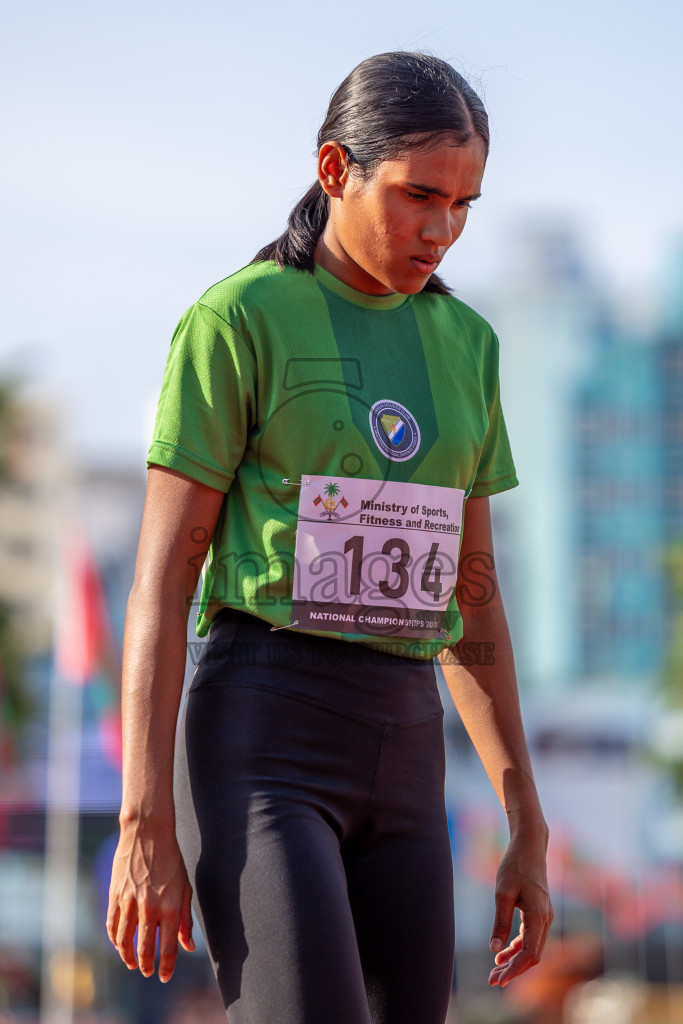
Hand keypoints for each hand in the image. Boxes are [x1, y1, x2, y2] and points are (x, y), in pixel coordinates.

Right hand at [106, 823, 194, 982]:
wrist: (147, 833)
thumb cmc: (170, 859)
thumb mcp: (184, 887)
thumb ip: (185, 919)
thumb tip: (188, 946)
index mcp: (170, 906)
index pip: (168, 947)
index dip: (167, 966)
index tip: (165, 977)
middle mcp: (149, 907)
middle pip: (144, 949)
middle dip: (146, 965)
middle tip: (147, 972)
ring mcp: (129, 902)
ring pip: (123, 942)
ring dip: (127, 956)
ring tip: (132, 962)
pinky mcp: (114, 896)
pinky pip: (111, 926)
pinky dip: (114, 940)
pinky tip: (119, 944)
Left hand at [488, 830, 552, 987]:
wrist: (530, 846)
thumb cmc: (515, 866)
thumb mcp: (502, 893)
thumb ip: (500, 922)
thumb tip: (494, 948)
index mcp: (538, 916)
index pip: (529, 953)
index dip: (514, 970)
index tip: (498, 980)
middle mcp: (545, 920)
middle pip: (532, 956)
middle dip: (513, 970)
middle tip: (492, 980)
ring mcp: (544, 917)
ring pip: (532, 948)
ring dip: (515, 961)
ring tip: (495, 970)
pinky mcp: (539, 913)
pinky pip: (531, 938)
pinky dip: (517, 948)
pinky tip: (502, 953)